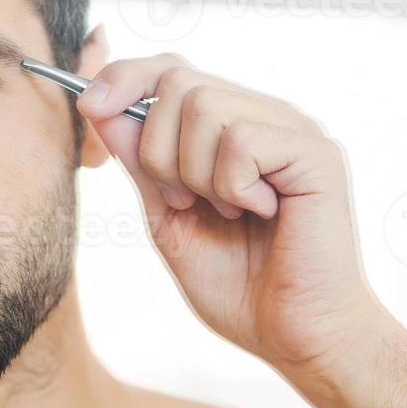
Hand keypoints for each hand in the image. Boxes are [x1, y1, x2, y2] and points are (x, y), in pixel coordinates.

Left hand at [76, 54, 388, 377]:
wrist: (295, 338)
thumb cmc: (242, 288)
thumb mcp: (169, 221)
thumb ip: (141, 165)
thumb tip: (100, 105)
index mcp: (234, 127)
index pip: (171, 69)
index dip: (125, 77)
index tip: (91, 107)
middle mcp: (267, 117)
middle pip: (178, 81)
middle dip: (158, 150)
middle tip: (187, 203)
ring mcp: (295, 131)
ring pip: (204, 105)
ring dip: (196, 173)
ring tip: (229, 213)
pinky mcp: (316, 153)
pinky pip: (241, 139)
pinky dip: (232, 186)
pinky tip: (261, 214)